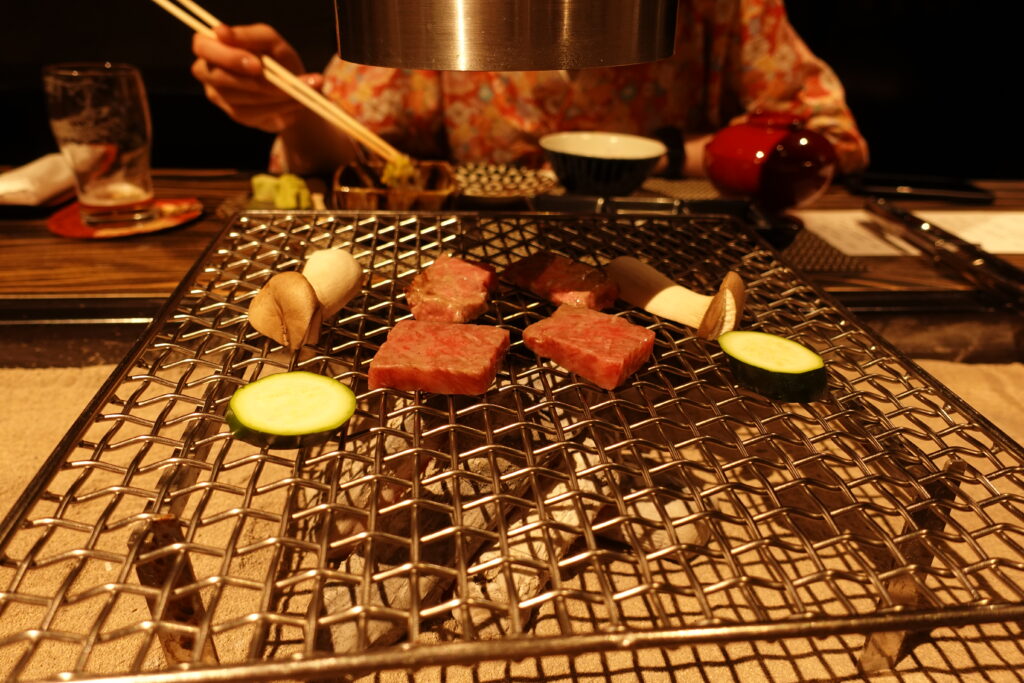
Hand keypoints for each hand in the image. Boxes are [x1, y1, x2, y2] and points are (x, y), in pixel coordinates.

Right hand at [191, 23, 323, 132]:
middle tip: (278, 83)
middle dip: (247, 80)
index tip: (257, 64)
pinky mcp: (236, 114)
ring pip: (237, 99)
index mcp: (213, 45)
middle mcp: (208, 71)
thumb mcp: (271, 42)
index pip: (202, 47)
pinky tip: (294, 101)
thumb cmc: (278, 58)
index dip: (227, 57)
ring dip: (271, 94)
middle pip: (214, 76)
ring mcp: (219, 95)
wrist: (297, 89)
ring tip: (296, 91)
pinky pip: (252, 114)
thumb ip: (248, 35)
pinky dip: (277, 107)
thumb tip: (220, 31)